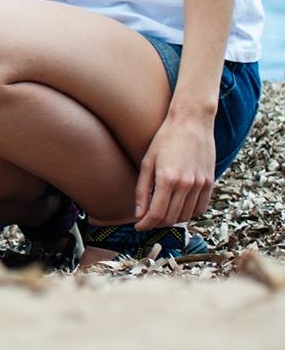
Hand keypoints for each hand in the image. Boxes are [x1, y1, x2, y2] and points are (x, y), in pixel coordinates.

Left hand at [133, 110, 215, 228]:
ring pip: (187, 216)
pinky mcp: (210, 183)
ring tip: (161, 214)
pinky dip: (190, 213)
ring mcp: (201, 184)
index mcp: (167, 179)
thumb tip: (138, 214)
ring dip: (173, 219)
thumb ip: (142, 190)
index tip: (138, 226)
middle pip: (171, 217)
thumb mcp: (147, 162)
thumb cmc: (165, 139)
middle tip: (147, 221)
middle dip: (157, 223)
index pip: (156, 214)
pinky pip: (201, 208)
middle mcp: (186, 184)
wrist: (191, 123)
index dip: (146, 224)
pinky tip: (179, 208)